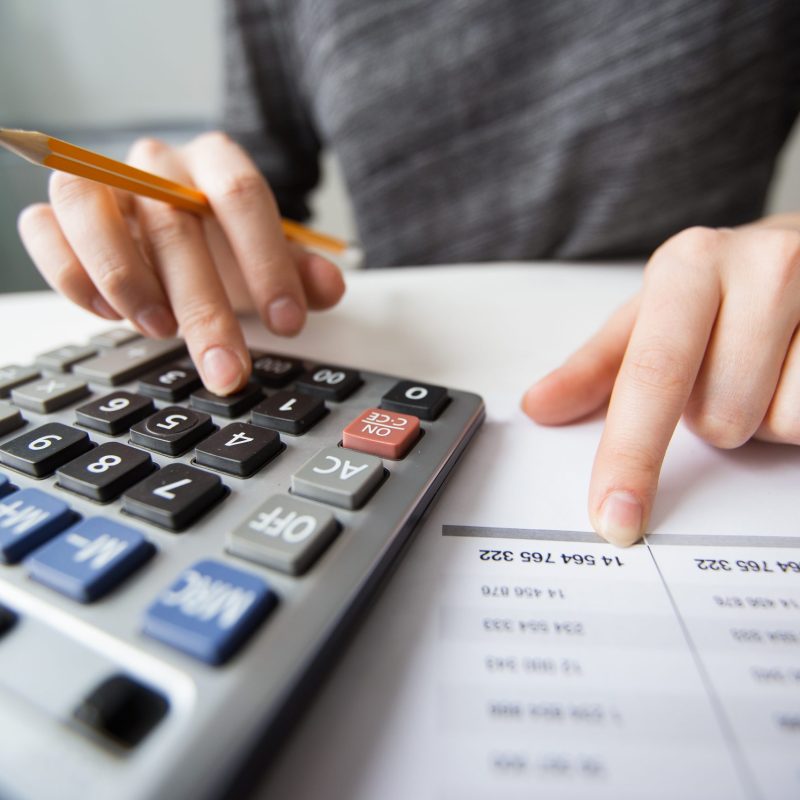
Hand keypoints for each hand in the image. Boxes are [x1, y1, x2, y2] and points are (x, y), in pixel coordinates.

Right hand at [18, 132, 345, 394]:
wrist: (175, 224)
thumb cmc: (224, 244)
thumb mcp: (268, 259)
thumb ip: (301, 273)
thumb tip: (329, 288)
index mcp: (216, 162)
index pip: (241, 195)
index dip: (266, 262)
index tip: (287, 324)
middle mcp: (157, 164)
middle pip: (174, 223)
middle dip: (205, 308)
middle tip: (227, 369)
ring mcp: (102, 181)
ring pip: (89, 207)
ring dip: (124, 277)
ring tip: (160, 332)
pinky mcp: (59, 212)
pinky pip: (44, 230)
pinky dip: (71, 274)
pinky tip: (109, 315)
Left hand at [522, 217, 799, 545]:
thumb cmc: (728, 287)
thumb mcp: (656, 312)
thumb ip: (597, 366)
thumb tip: (540, 407)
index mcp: (690, 266)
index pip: (651, 377)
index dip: (630, 455)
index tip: (616, 515)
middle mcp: (761, 266)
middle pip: (720, 417)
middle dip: (718, 415)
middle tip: (729, 370)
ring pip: (781, 421)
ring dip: (769, 413)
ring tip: (771, 366)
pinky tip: (797, 370)